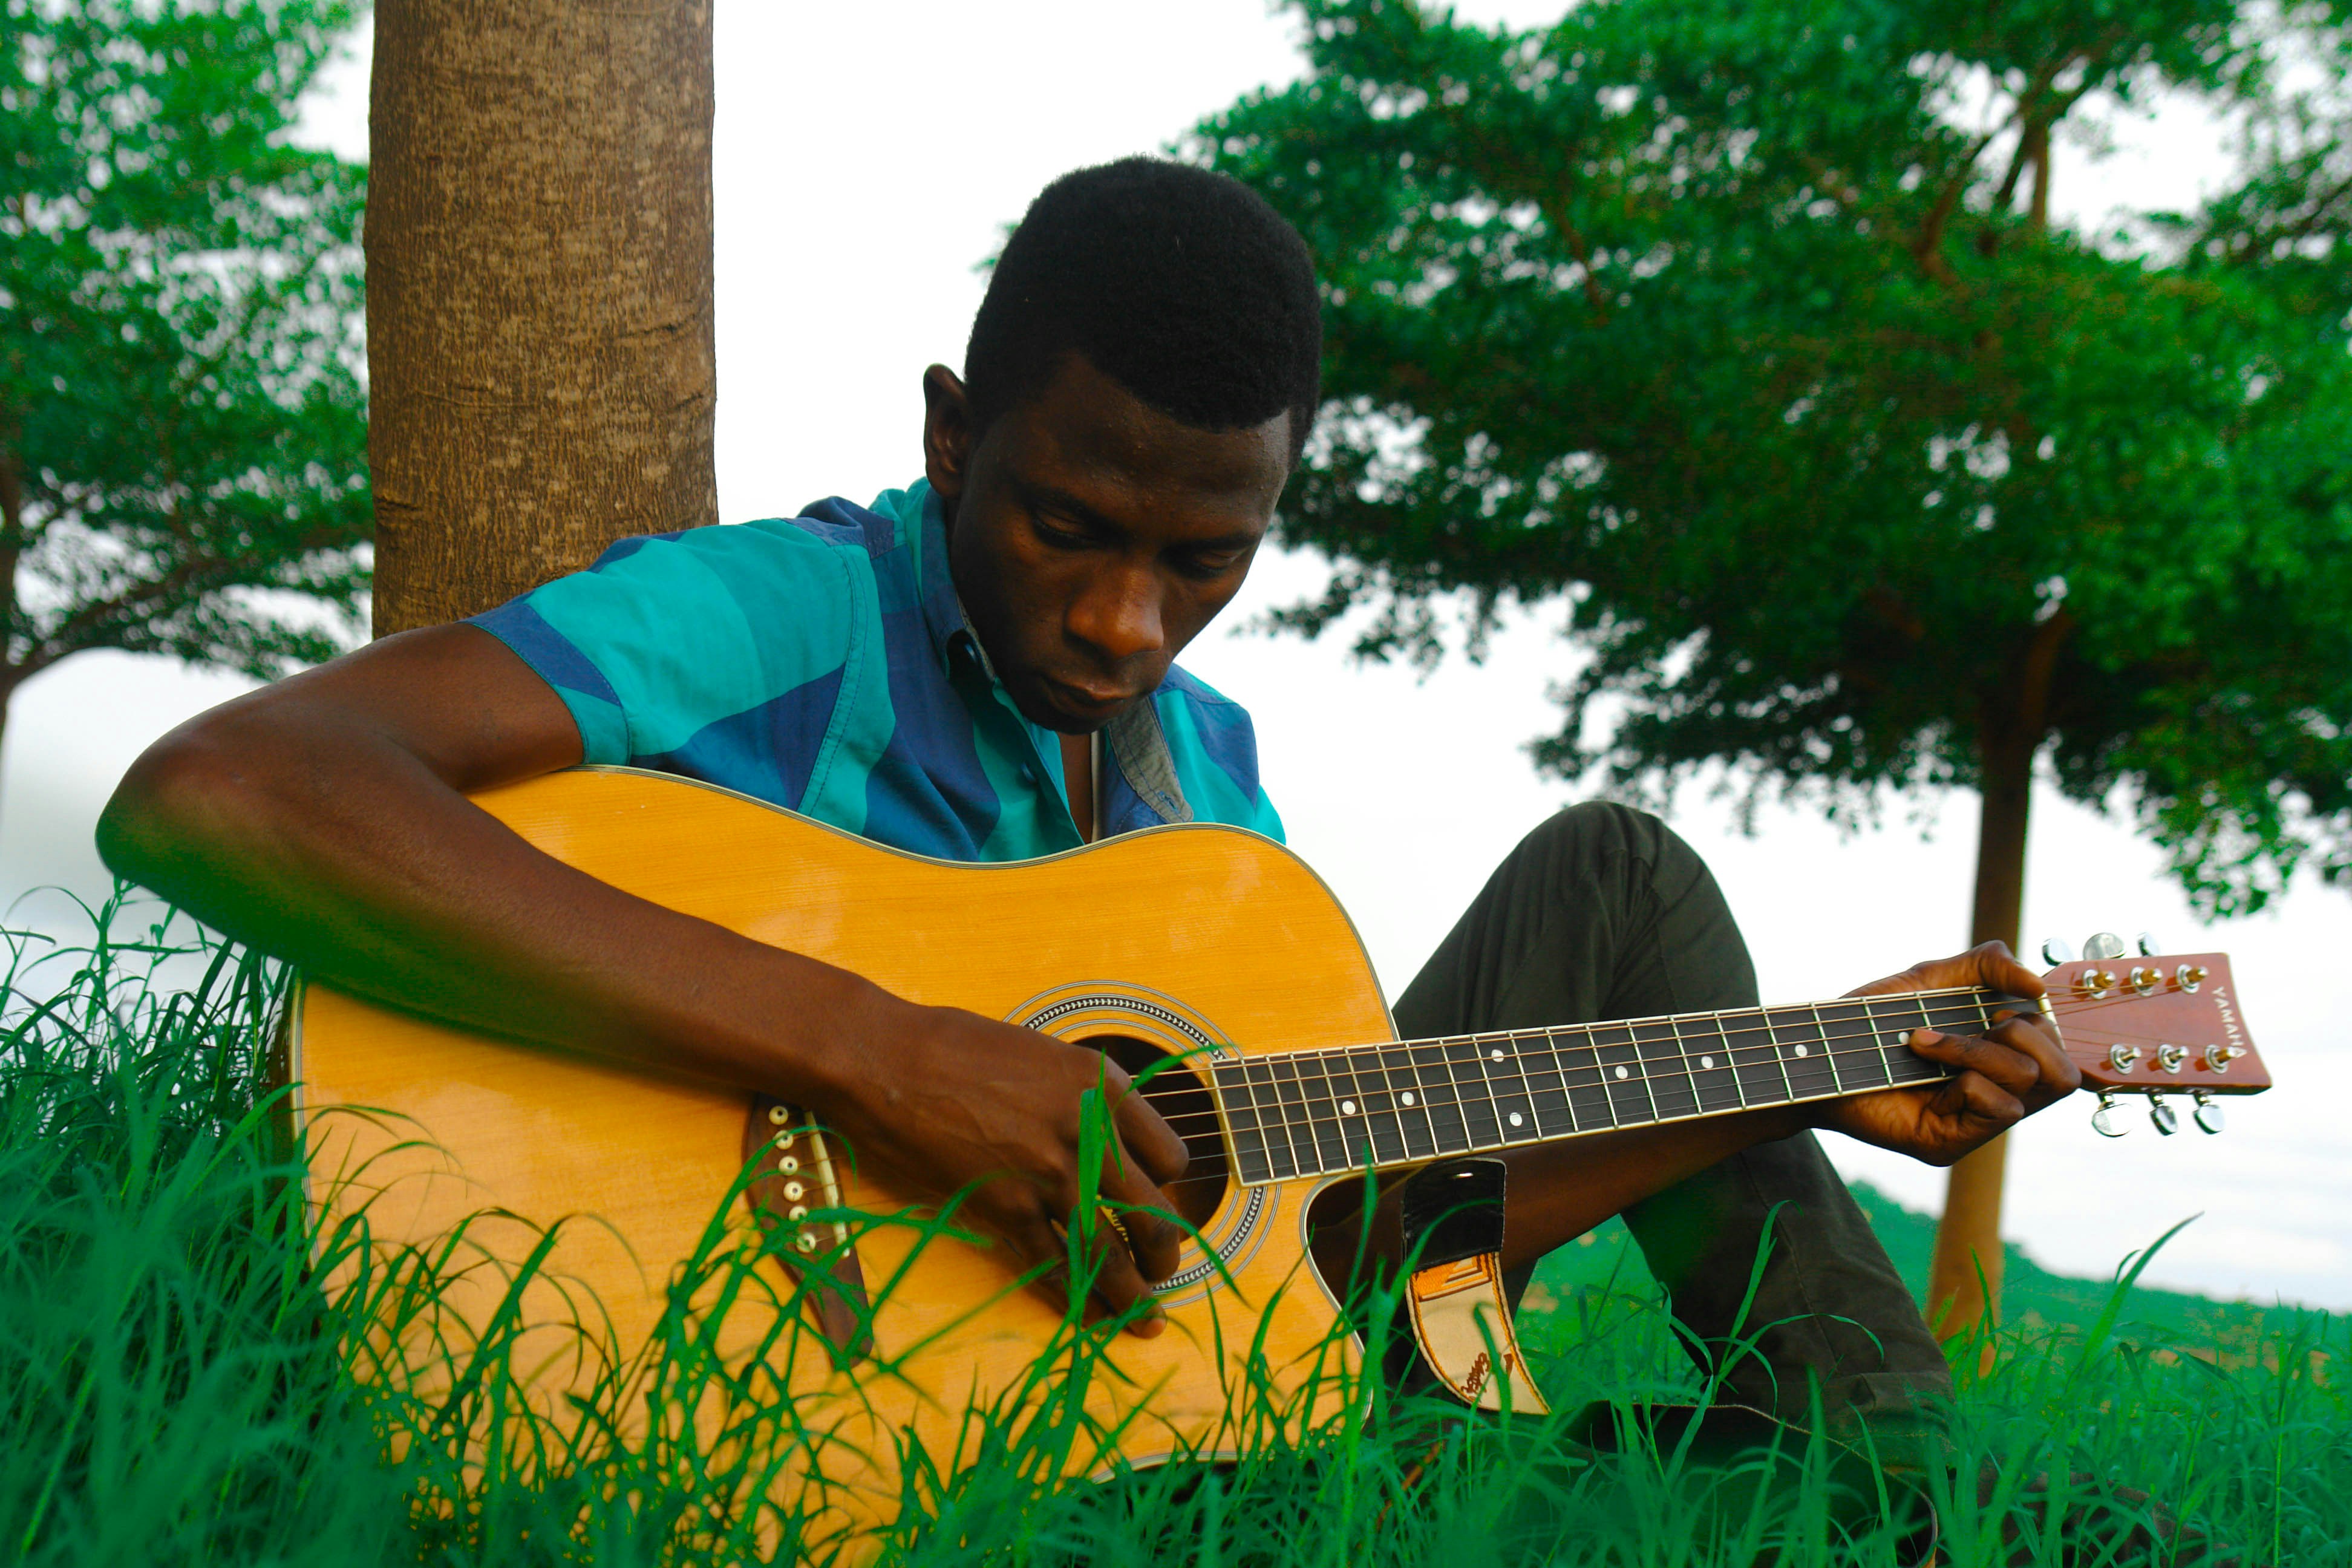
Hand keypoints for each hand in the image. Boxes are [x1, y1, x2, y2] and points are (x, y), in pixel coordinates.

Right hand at [816, 988, 1188, 1334]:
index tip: (1157, 1202)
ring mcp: (1048, 1174)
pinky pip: (1054, 1265)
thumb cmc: (958, 1048)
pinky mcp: (1006, 1207)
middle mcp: (1088, 1133)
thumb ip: (1085, 1100)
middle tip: (1162, 1272)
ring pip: (1110, 1254)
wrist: (888, 1059)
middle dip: (1164, 1254)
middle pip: (1153, 1214)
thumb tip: (1110, 1144)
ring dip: (1133, 1295)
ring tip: (1145, 1318)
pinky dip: (1076, 1297)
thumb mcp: (1046, 1056)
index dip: (1168, 1188)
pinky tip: (1089, 1316)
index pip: (1171, 1157)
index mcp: (1104, 1087)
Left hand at [1814, 941, 2080, 1164]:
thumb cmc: (1872, 1019)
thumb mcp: (1932, 977)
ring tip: (1924, 1039)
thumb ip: (1986, 966)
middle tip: (1975, 1025)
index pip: (2062, 1051)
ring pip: (2029, 1083)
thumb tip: (2037, 983)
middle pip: (2065, 1075)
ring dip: (1977, 1048)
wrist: (1817, 1050)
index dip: (2039, 1021)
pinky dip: (1965, 1075)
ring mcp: (1974, 1125)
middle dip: (2025, 1035)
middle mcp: (1995, 1097)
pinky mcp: (1950, 1143)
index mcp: (1999, 1063)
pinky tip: (1922, 1064)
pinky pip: (1999, 1107)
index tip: (1988, 1008)